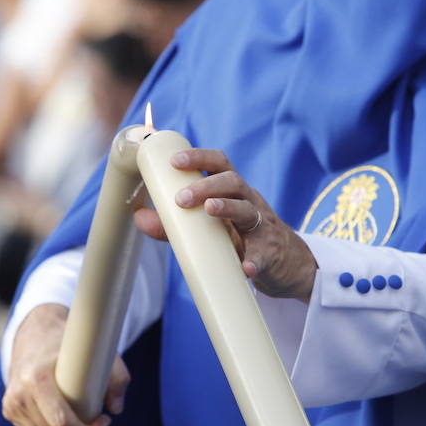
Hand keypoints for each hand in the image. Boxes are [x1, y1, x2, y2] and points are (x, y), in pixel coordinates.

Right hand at [2, 303, 130, 425]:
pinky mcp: (10, 412)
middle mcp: (19, 394)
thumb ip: (117, 377)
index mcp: (36, 378)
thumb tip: (116, 408)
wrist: (34, 332)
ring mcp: (11, 405)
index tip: (105, 423)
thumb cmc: (68, 342)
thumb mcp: (97, 350)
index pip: (61, 422)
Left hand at [133, 148, 317, 301]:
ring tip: (209, 211)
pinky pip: (263, 255)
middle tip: (181, 199)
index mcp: (234, 192)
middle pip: (233, 182)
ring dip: (228, 207)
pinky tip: (245, 267)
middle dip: (207, 186)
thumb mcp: (212, 230)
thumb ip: (176, 225)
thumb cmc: (241, 240)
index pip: (220, 164)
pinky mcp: (271, 254)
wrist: (286, 266)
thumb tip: (139, 217)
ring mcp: (263, 227)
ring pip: (249, 210)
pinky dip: (254, 260)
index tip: (175, 161)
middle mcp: (250, 203)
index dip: (199, 158)